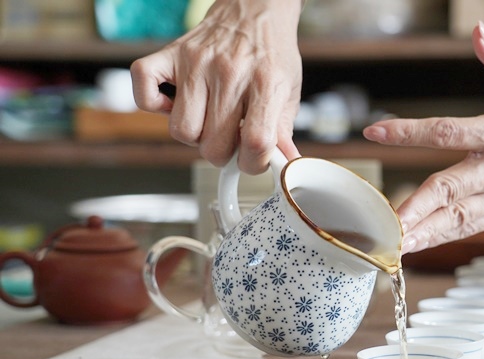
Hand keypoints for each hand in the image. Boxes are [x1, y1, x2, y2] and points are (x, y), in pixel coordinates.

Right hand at [130, 0, 302, 173]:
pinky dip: (154, 106)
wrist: (253, 11)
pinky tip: (176, 103)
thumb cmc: (270, 55)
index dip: (253, 163)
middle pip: (213, 145)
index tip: (251, 158)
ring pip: (181, 131)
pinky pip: (144, 92)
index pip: (256, 143)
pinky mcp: (170, 54)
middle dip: (222, 152)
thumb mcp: (289, 92)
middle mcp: (229, 72)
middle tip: (230, 137)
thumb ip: (284, 131)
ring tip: (208, 120)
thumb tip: (286, 166)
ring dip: (194, 135)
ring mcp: (196, 63)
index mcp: (265, 84)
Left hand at [364, 22, 483, 254]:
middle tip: (389, 222)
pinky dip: (443, 237)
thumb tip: (479, 32)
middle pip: (452, 188)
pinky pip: (471, 226)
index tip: (377, 131)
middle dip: (418, 206)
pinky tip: (418, 244)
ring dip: (426, 232)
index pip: (450, 131)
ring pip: (459, 217)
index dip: (410, 133)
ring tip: (396, 245)